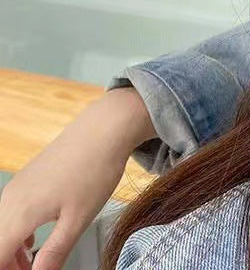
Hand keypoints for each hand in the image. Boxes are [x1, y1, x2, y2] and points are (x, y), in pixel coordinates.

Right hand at [0, 87, 155, 269]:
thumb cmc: (95, 169)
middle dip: (9, 265)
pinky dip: (15, 232)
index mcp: (19, 214)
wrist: (104, 129)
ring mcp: (16, 187)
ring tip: (34, 263)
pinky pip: (8, 213)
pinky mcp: (25, 179)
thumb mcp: (79, 219)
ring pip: (0, 230)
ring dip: (10, 252)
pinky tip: (33, 239)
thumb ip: (55, 253)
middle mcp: (10, 200)